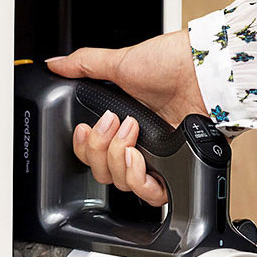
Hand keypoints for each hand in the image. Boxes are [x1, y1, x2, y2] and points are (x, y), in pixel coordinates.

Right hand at [47, 29, 208, 206]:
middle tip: (113, 124)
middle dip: (101, 150)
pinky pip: (152, 194)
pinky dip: (141, 181)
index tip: (85, 130)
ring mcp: (157, 157)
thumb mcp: (119, 62)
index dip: (83, 147)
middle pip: (102, 172)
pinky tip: (139, 159)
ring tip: (131, 136)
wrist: (200, 72)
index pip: (90, 153)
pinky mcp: (177, 168)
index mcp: (120, 122)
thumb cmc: (169, 63)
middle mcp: (137, 143)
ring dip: (118, 161)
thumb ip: (83, 64)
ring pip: (123, 185)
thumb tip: (55, 65)